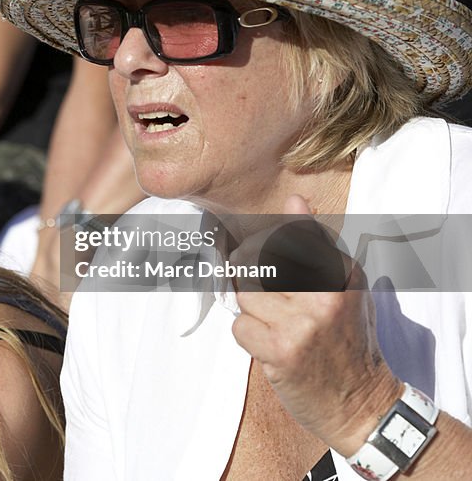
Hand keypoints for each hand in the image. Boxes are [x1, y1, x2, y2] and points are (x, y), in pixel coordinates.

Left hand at [230, 195, 401, 455]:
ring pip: (243, 295)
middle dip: (247, 276)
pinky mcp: (282, 349)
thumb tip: (295, 198)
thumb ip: (317, 244)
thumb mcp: (344, 287)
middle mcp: (325, 292)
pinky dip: (247, 337)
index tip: (254, 251)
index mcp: (342, 270)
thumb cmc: (348, 342)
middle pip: (255, 261)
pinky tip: (270, 347)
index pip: (286, 233)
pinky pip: (240, 326)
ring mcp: (303, 321)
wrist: (363, 404)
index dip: (260, 241)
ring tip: (272, 325)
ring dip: (249, 311)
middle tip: (260, 295)